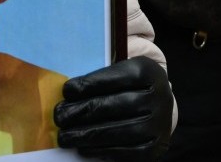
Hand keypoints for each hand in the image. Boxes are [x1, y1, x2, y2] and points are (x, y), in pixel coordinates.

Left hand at [54, 57, 172, 160]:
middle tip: (60, 116)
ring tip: (65, 136)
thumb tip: (72, 86)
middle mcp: (160, 96)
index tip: (67, 91)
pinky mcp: (157, 146)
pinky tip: (84, 147)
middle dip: (83, 111)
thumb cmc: (128, 85)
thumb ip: (101, 71)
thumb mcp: (121, 68)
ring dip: (88, 135)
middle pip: (117, 105)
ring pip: (121, 131)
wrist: (157, 107)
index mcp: (149, 70)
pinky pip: (128, 152)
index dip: (90, 84)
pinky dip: (102, 150)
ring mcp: (161, 123)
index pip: (117, 76)